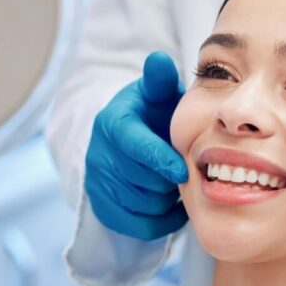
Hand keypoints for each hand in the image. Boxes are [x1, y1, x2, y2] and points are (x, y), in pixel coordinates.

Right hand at [85, 51, 189, 240]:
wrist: (129, 140)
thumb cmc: (153, 114)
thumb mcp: (157, 94)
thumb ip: (160, 80)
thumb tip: (159, 59)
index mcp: (112, 123)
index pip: (134, 147)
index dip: (160, 160)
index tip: (182, 170)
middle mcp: (98, 154)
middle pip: (142, 181)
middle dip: (169, 180)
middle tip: (187, 172)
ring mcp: (97, 183)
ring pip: (143, 205)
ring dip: (167, 199)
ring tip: (177, 184)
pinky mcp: (102, 207)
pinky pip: (139, 226)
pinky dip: (162, 220)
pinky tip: (172, 204)